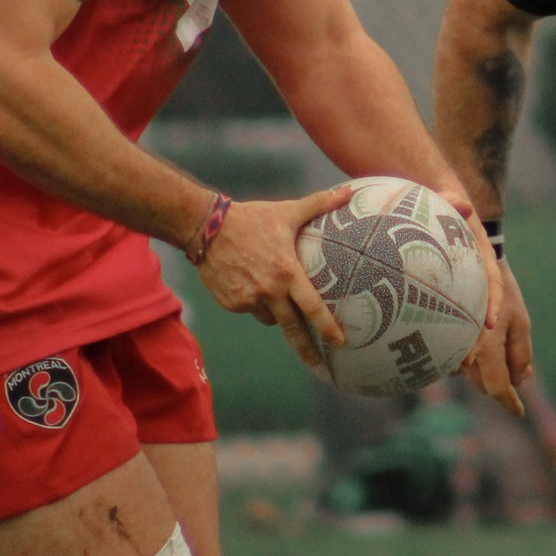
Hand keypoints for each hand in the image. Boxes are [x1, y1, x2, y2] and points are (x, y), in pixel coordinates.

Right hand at [196, 185, 352, 371]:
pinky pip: (250, 310)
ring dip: (276, 312)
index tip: (340, 342)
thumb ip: (320, 203)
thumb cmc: (251, 219)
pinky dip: (255, 303)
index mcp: (286, 273)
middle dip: (307, 349)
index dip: (327, 326)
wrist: (206, 227)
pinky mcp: (231, 304)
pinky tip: (250, 283)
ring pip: (270, 318)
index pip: (312, 306)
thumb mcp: (287, 211)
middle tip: (319, 364)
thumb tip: (349, 191)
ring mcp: (247, 300)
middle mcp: (268, 292)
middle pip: (292, 329)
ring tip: (273, 292)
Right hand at [460, 260, 534, 419]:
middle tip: (522, 373)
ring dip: (487, 369)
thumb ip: (521, 354)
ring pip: (471, 373)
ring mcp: (448, 345)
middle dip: (502, 382)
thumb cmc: (497, 287)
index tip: (519, 412)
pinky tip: (483, 339)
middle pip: (484, 383)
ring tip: (503, 348)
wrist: (465, 257)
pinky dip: (472, 356)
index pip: (497, 388)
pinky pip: (458, 359)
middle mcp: (462, 352)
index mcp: (485, 348)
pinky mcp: (440, 337)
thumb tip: (520, 380)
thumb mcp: (519, 319)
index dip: (509, 402)